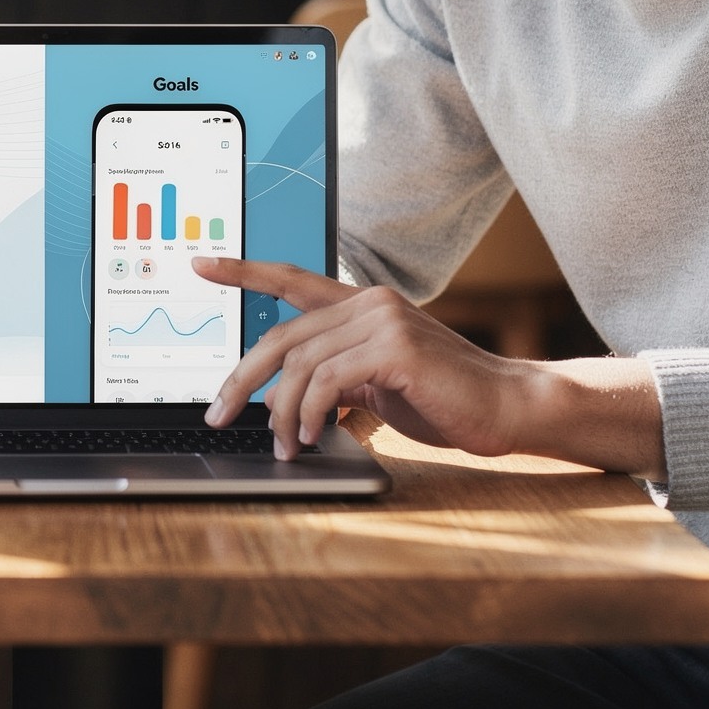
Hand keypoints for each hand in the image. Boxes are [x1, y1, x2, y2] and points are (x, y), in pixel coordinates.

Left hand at [195, 257, 664, 477]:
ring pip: (299, 364)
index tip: (200, 264)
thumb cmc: (444, 398)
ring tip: (284, 445)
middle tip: (217, 412)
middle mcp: (368, 302)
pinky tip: (313, 436)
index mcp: (361, 305)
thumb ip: (337, 375)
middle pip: (281, 336)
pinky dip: (309, 413)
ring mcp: (382, 320)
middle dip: (241, 379)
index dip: (242, 271)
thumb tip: (285, 401)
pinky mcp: (395, 347)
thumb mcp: (378, 381)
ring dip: (281, 412)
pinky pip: (327, 380)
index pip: (291, 279)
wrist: (508, 406)